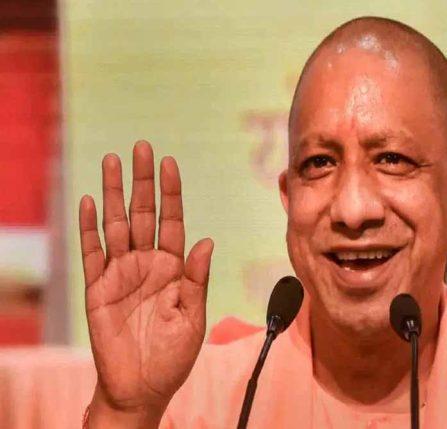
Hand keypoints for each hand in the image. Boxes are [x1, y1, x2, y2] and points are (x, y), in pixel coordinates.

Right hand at [79, 142, 213, 417]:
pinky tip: (91, 202)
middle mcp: (147, 264)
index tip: (170, 163)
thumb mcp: (193, 316)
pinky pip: (91, 253)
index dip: (171, 193)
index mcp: (174, 268)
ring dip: (114, 194)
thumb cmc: (173, 355)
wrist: (142, 387)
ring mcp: (121, 274)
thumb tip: (206, 240)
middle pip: (144, 214)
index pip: (172, 221)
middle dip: (143, 182)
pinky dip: (89, 228)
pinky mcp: (98, 289)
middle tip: (142, 148)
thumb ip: (197, 278)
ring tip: (113, 162)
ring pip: (116, 225)